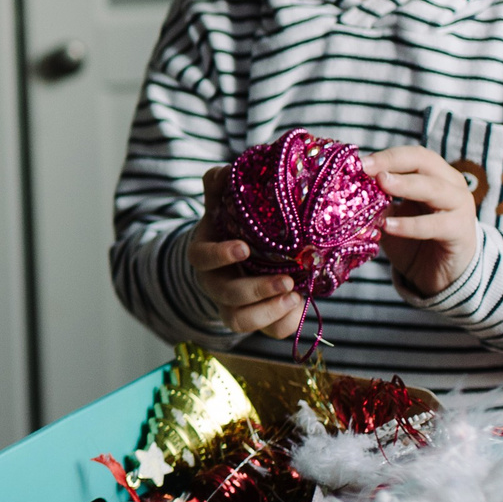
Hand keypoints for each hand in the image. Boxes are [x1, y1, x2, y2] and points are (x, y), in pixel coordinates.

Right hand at [188, 166, 304, 338]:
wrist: (234, 261)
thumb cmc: (229, 229)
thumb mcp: (221, 207)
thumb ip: (219, 187)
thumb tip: (224, 170)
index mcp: (204, 255)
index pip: (202, 258)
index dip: (220, 255)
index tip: (244, 248)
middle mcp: (215, 284)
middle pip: (227, 296)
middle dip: (256, 291)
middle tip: (287, 281)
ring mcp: (233, 306)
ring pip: (241, 321)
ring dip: (269, 312)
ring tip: (295, 296)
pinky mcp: (255, 320)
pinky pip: (268, 331)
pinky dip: (284, 322)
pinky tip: (300, 306)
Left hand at [363, 145, 479, 296]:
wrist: (442, 274)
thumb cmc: (414, 240)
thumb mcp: (392, 216)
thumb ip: (377, 201)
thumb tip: (349, 187)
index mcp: (435, 175)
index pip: (413, 155)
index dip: (386, 156)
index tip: (357, 162)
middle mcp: (451, 185)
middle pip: (424, 162)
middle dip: (392, 162)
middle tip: (365, 168)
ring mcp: (460, 206)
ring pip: (434, 188)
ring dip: (406, 184)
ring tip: (381, 184)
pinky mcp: (461, 231)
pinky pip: (436, 225)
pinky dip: (411, 225)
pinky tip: (389, 226)